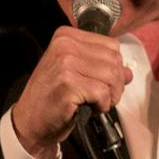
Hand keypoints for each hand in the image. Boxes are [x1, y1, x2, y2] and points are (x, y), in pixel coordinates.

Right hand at [8, 27, 132, 158]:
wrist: (30, 121)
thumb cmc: (51, 98)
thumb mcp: (74, 73)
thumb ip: (100, 67)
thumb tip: (127, 72)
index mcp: (66, 37)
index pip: (111, 45)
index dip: (115, 66)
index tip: (105, 81)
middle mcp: (65, 45)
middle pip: (114, 60)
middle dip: (116, 83)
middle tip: (104, 96)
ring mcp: (66, 64)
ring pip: (112, 76)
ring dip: (111, 95)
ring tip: (97, 102)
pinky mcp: (69, 84)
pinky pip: (103, 93)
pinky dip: (102, 105)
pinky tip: (90, 108)